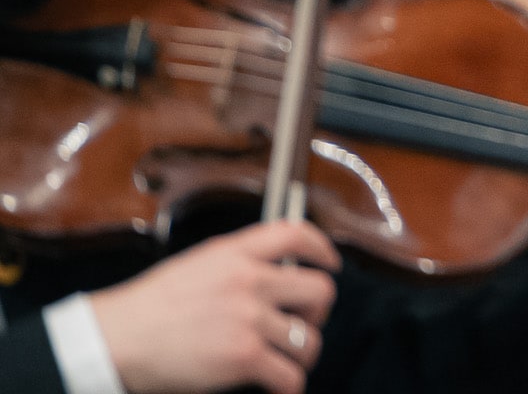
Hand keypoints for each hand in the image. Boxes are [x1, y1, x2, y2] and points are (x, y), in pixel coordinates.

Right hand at [90, 220, 338, 393]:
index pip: (296, 234)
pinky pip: (289, 375)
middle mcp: (249, 281)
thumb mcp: (195, 266)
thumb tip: (271, 274)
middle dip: (318, 311)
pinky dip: (289, 386)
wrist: (114, 341)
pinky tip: (280, 388)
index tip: (330, 263)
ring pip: (308, 339)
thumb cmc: (146, 309)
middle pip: (319, 290)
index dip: (322, 249)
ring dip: (302, 354)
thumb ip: (237, 264)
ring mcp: (249, 320)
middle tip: (303, 322)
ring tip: (287, 360)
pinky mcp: (243, 357)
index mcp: (236, 253)